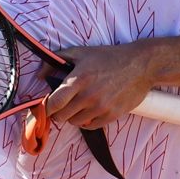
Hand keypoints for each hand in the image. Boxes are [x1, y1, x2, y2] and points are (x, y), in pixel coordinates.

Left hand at [44, 43, 158, 129]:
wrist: (141, 65)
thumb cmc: (109, 57)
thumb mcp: (81, 52)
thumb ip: (56, 60)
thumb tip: (38, 75)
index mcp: (79, 79)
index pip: (53, 103)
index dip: (46, 107)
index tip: (46, 105)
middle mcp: (89, 95)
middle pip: (61, 116)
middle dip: (58, 112)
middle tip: (63, 104)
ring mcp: (101, 107)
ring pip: (75, 122)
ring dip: (73, 116)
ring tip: (79, 105)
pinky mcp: (112, 115)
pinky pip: (90, 126)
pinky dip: (86, 120)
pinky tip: (90, 110)